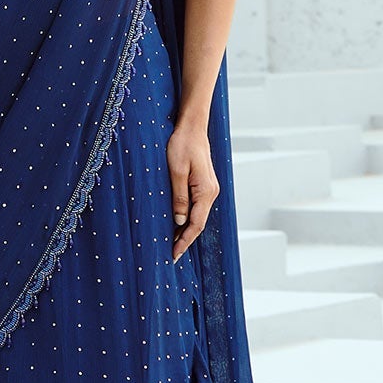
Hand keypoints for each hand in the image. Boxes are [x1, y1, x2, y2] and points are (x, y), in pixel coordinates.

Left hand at [167, 118, 218, 260]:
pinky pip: (197, 207)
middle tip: (171, 256)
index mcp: (206, 191)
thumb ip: (179, 197)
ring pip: (198, 216)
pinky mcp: (204, 185)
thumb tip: (180, 221)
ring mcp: (209, 189)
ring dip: (186, 231)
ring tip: (173, 244)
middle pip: (199, 223)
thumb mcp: (176, 171)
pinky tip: (179, 224)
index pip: (196, 224)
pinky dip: (188, 219)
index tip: (173, 255)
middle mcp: (211, 192)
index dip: (184, 241)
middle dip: (185, 240)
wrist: (192, 127)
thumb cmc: (182, 144)